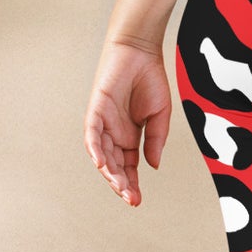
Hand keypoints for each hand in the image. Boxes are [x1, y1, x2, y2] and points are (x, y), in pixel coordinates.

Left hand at [85, 37, 172, 206]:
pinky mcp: (95, 109)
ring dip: (110, 172)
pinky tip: (103, 164)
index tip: (137, 201)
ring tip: (120, 186)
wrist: (141, 50)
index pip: (128, 166)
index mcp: (129, 136)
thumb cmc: (150, 78)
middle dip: (121, 183)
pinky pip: (92, 134)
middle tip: (130, 198)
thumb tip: (153, 166)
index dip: (132, 184)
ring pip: (102, 154)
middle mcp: (113, 132)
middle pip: (114, 165)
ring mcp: (103, 122)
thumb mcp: (160, 115)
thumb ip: (156, 141)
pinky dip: (95, 149)